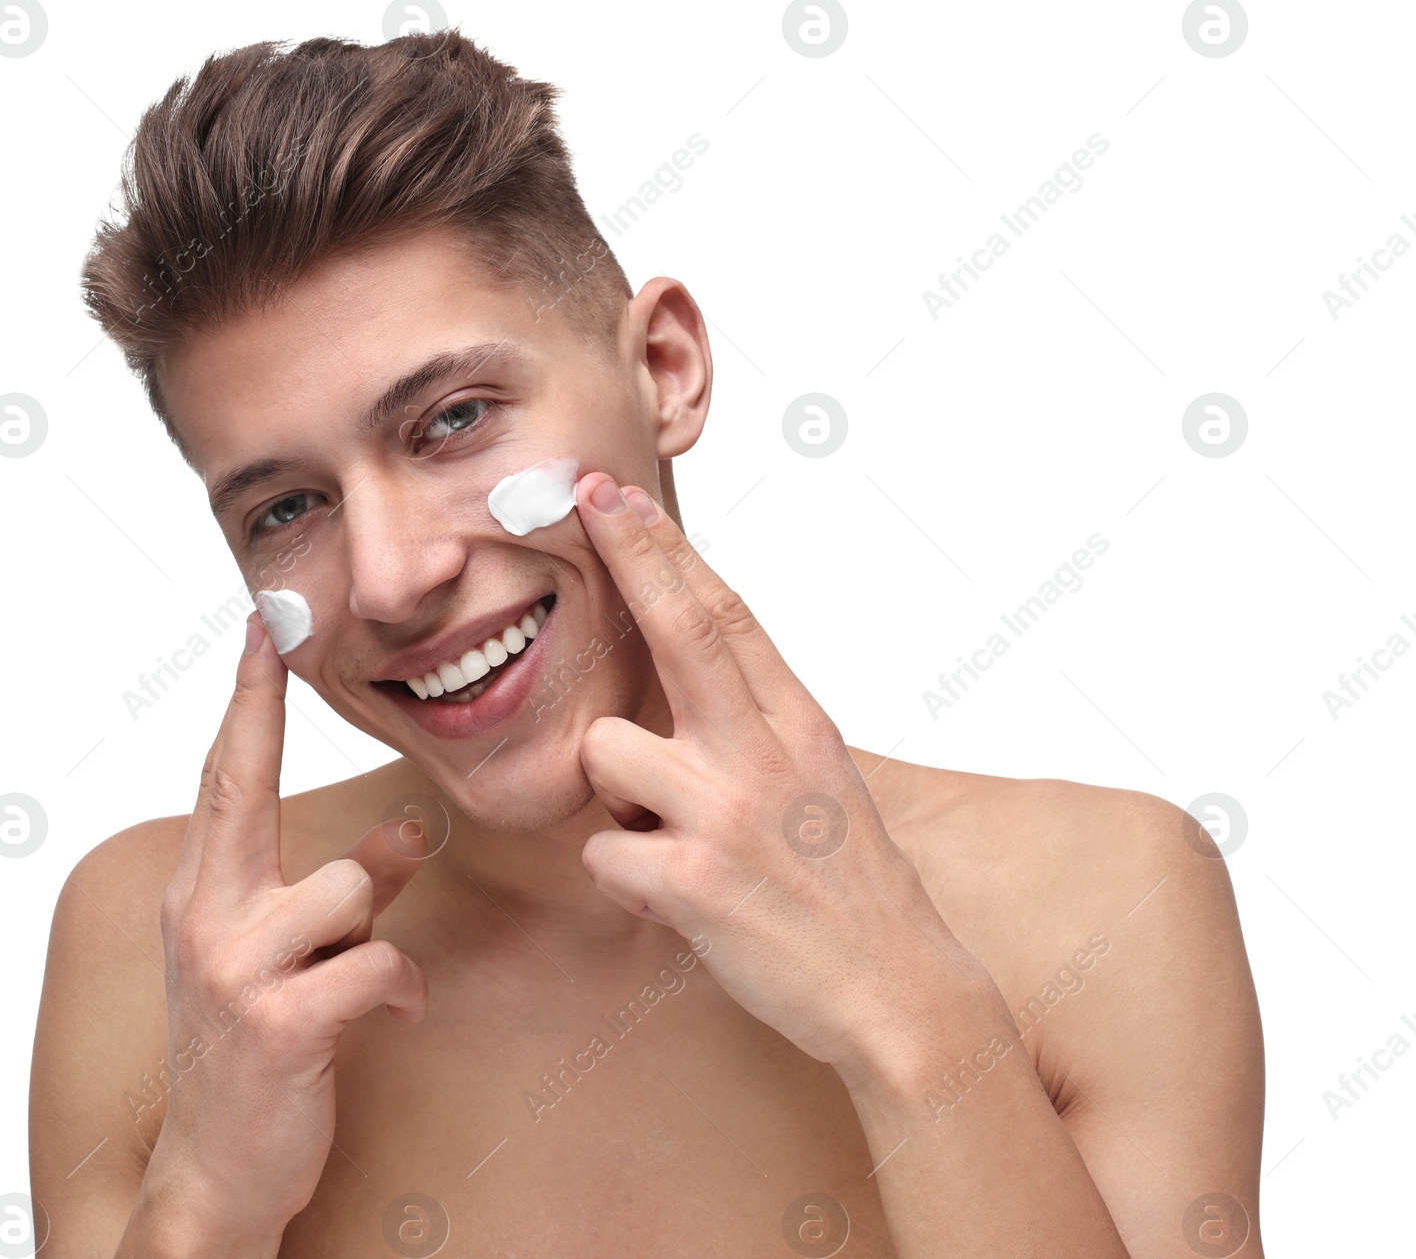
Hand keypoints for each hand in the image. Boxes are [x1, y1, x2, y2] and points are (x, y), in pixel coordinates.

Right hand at [146, 611, 429, 1240]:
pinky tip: (395, 1013)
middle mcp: (204, 916)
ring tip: (353, 982)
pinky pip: (377, 964)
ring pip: (347, 889)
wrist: (215, 1171)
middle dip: (258, 708)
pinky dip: (400, 988)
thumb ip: (345, 889)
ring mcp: (234, 968)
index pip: (224, 779)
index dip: (244, 701)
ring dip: (370, 935)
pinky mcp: (278, 1021)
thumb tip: (405, 833)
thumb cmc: (257, 1048)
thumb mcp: (288, 959)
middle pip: (243, 790)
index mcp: (202, 894)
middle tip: (272, 631)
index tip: (257, 630)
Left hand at [574, 475, 989, 1081]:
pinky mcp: (693, 883)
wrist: (901, 989)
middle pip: (683, 630)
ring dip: (615, 799)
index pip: (726, 615)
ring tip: (664, 836)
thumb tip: (691, 676)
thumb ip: (759, 724)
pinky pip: (603, 853)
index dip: (667, 552)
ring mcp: (727, 815)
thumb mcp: (824, 779)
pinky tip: (672, 897)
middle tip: (585, 497)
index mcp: (798, 724)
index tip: (623, 498)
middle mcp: (764, 753)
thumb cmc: (851, 885)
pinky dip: (623, 877)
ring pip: (605, 756)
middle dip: (630, 554)